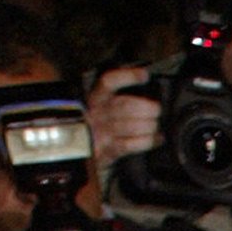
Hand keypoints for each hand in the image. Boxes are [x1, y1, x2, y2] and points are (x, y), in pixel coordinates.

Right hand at [87, 66, 162, 191]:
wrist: (75, 153)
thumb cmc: (95, 128)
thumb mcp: (101, 109)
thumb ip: (118, 100)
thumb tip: (146, 90)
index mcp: (94, 99)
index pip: (109, 83)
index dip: (127, 77)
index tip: (144, 76)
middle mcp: (95, 114)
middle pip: (125, 106)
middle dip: (147, 108)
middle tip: (156, 110)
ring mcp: (99, 134)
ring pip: (129, 126)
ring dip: (148, 126)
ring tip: (155, 126)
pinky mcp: (104, 151)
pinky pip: (129, 145)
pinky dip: (147, 142)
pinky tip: (156, 139)